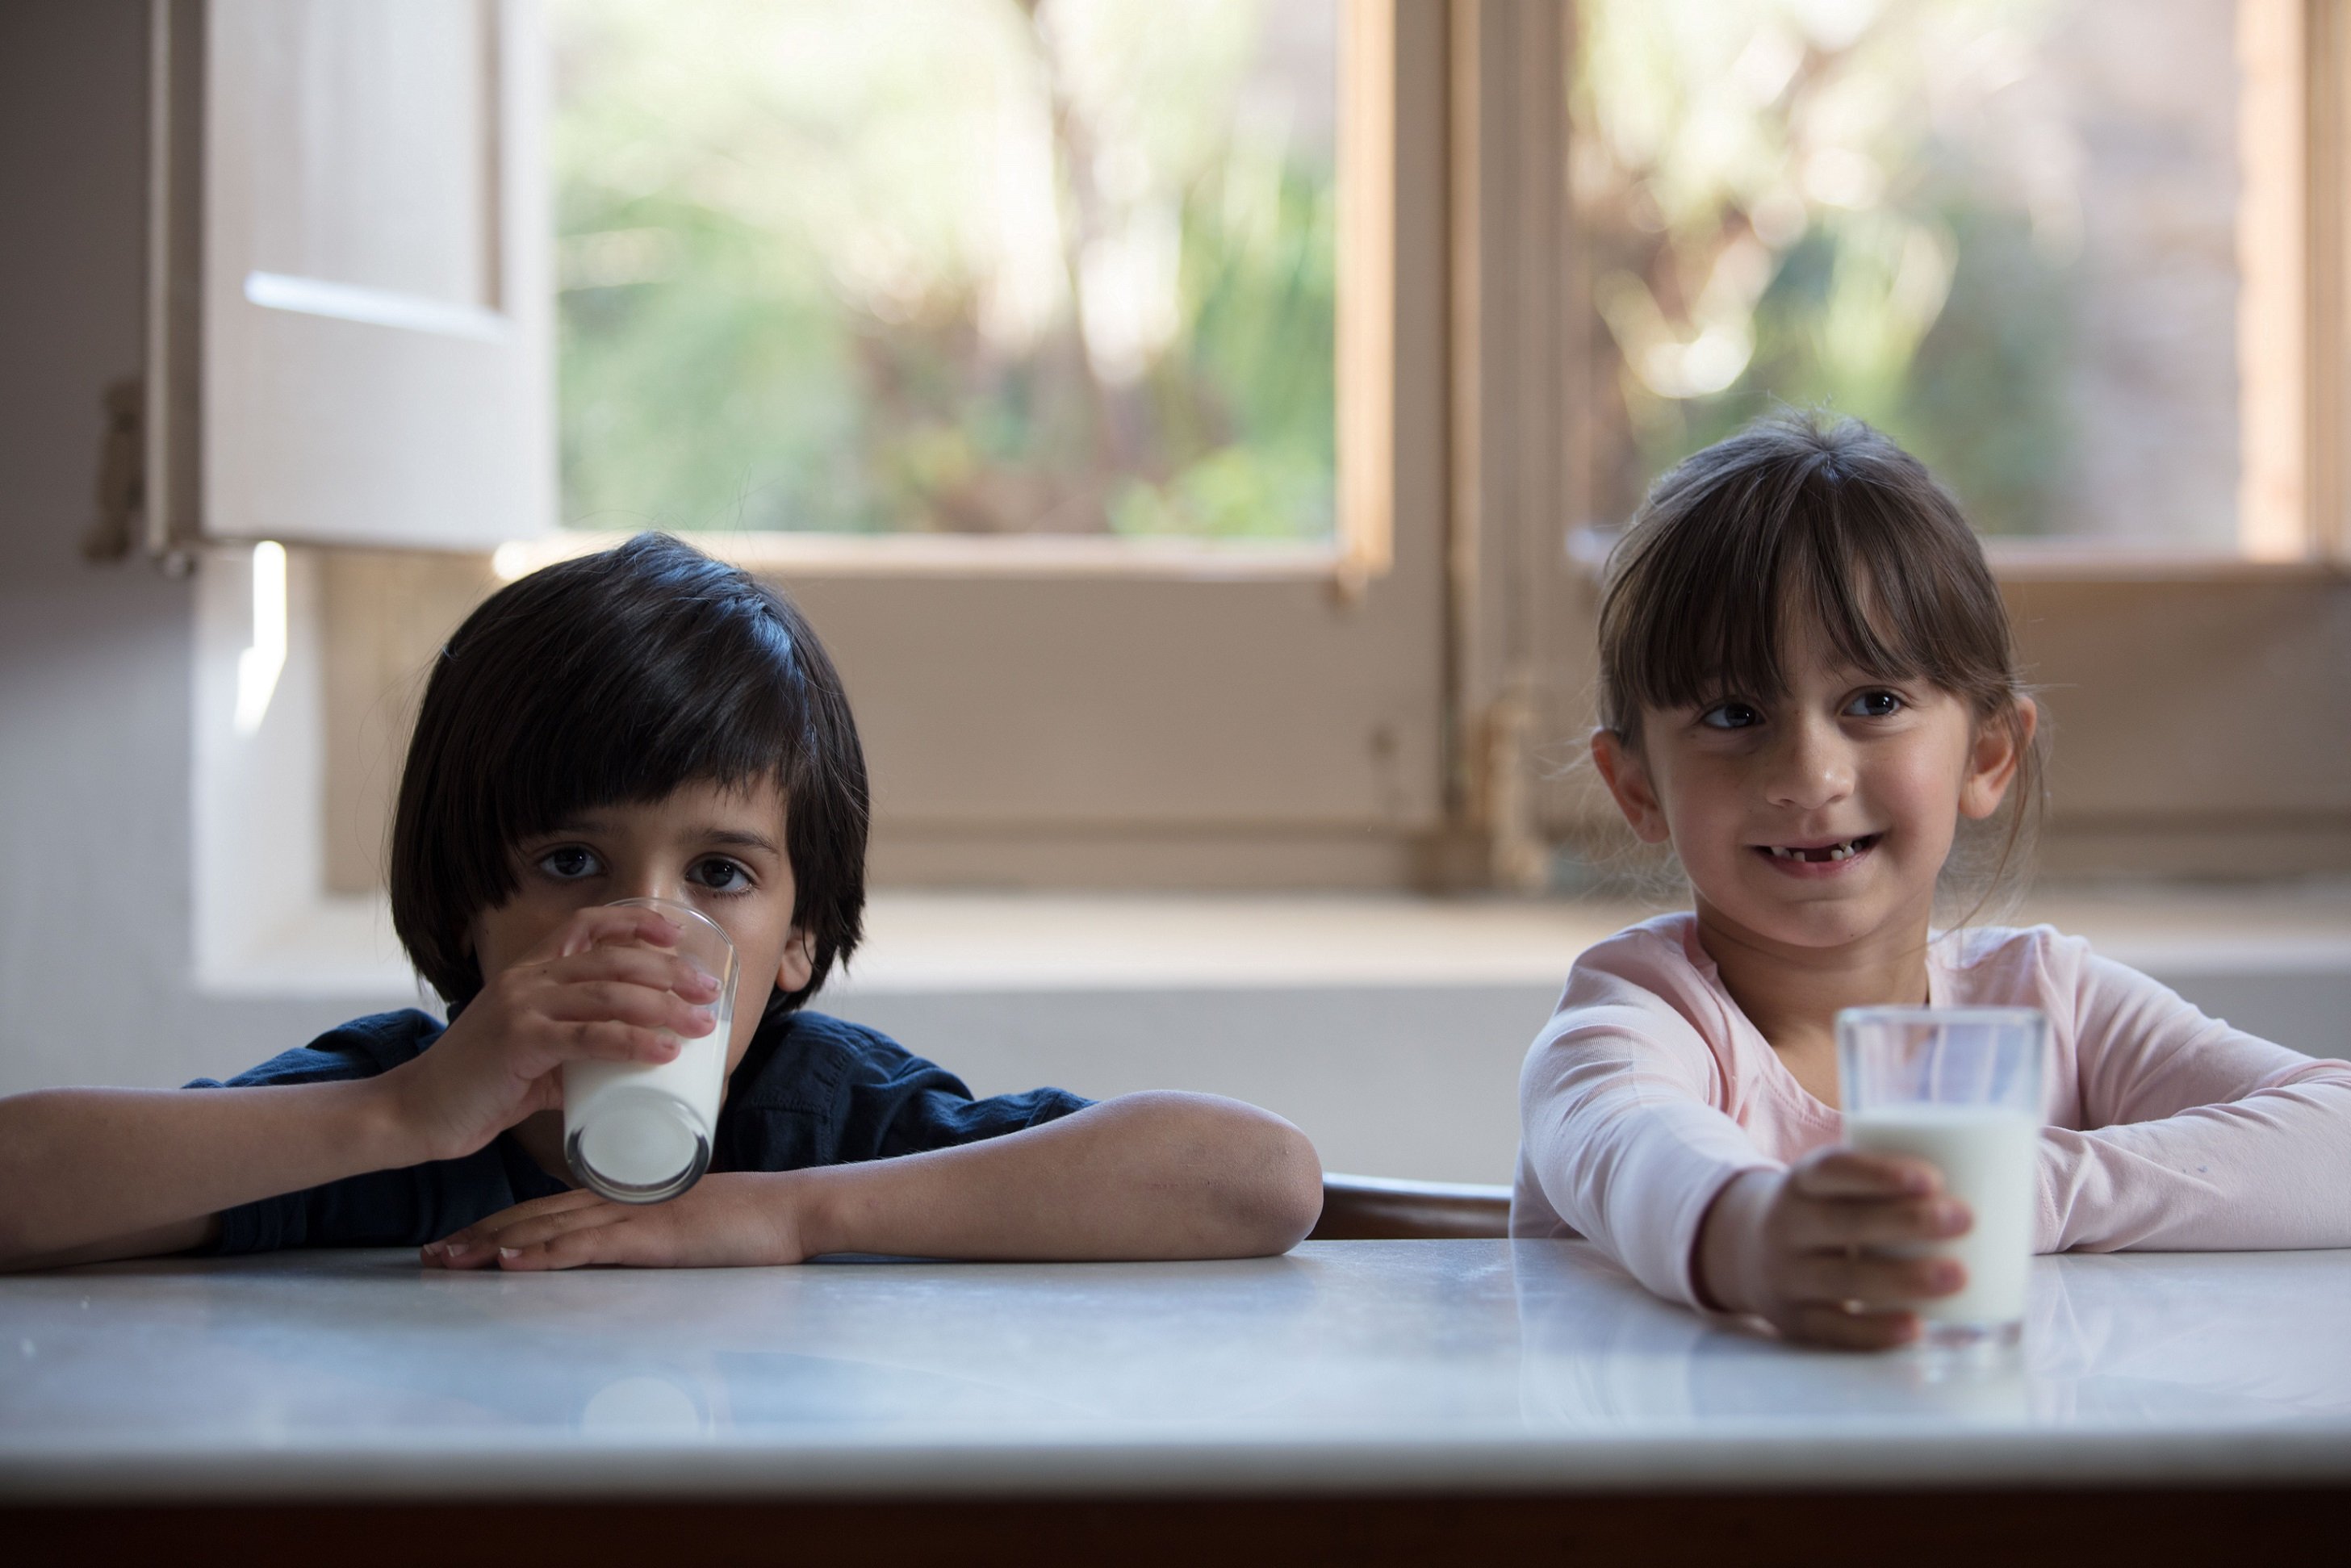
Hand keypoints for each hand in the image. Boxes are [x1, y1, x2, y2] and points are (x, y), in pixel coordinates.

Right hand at [384, 905, 722, 1164]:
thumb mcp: (530, 1056)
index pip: (585, 927)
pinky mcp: (519, 1043)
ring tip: (700, 1024)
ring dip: (663, 1007)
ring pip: (608, 995)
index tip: (675, 934)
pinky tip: (663, 1051)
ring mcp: (521, 1008)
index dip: (632, 923)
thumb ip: (571, 1053)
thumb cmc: (475, 1086)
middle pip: (613, 961)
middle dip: (669, 972)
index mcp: (527, 973)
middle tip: (709, 990)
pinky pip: (589, 1037)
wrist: (414, 1113)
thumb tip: (620, 1068)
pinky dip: (633, 1042)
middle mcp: (525, 980)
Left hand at [419, 1173, 810, 1270]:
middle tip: (428, 1251)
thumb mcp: (686, 1219)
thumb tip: (630, 1244)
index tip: (459, 1237)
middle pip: (532, 1214)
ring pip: (545, 1228)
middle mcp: (616, 1200)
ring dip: (490, 1244)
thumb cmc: (749, 1219)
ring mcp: (630, 1217)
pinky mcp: (649, 1238)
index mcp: (623, 1194)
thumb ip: (654, 1227)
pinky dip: (542, 1253)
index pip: (548, 1207)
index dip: (500, 1222)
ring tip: (447, 1258)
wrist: (790, 1211)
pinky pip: (584, 1247)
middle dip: (476, 1234)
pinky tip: (508, 1262)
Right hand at [1693, 1149, 1972, 1348]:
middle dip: (1909, 1222)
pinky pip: (1836, 1329)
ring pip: (1845, 1280)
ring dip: (1905, 1278)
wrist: (1745, 1252)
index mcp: (1799, 1183)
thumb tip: (1990, 1177)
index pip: (1832, 1170)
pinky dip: (1877, 1330)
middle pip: (1845, 1224)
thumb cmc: (1822, 1213)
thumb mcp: (1830, 1186)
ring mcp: (1787, 1277)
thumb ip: (1882, 1183)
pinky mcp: (1795, 1322)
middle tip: (1966, 1218)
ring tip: (1960, 1275)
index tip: (1933, 1177)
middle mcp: (1785, 1227)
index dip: (1879, 1173)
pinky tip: (1916, 1327)